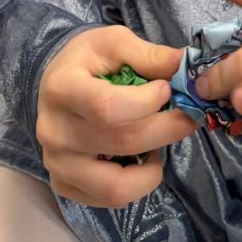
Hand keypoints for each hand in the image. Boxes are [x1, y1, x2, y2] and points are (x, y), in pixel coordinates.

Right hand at [37, 26, 196, 207]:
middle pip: (122, 143)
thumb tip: (184, 65)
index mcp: (62, 89)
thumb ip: (147, 55)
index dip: (147, 102)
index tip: (167, 88)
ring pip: (116, 186)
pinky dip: (135, 184)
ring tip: (158, 144)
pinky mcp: (63, 185)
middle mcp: (53, 131)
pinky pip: (109, 199)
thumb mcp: (113, 43)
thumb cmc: (86, 60)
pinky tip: (139, 159)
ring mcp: (56, 163)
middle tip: (187, 118)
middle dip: (166, 130)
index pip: (108, 108)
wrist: (54, 83)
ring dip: (152, 169)